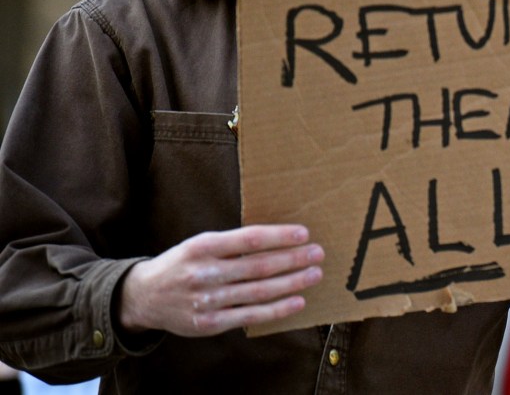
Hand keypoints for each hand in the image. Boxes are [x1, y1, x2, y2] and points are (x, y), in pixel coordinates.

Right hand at [117, 225, 322, 336]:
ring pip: (257, 291)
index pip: (249, 239)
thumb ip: (233, 244)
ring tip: (314, 274)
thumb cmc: (183, 264)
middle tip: (318, 253)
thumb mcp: (201, 244)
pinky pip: (249, 316)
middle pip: (257, 266)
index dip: (279, 236)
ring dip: (291, 283)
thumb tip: (278, 239)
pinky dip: (276, 309)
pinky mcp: (209, 323)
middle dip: (293, 259)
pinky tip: (297, 301)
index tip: (304, 234)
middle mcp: (204, 273)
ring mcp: (206, 301)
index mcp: (203, 247)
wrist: (143, 296)